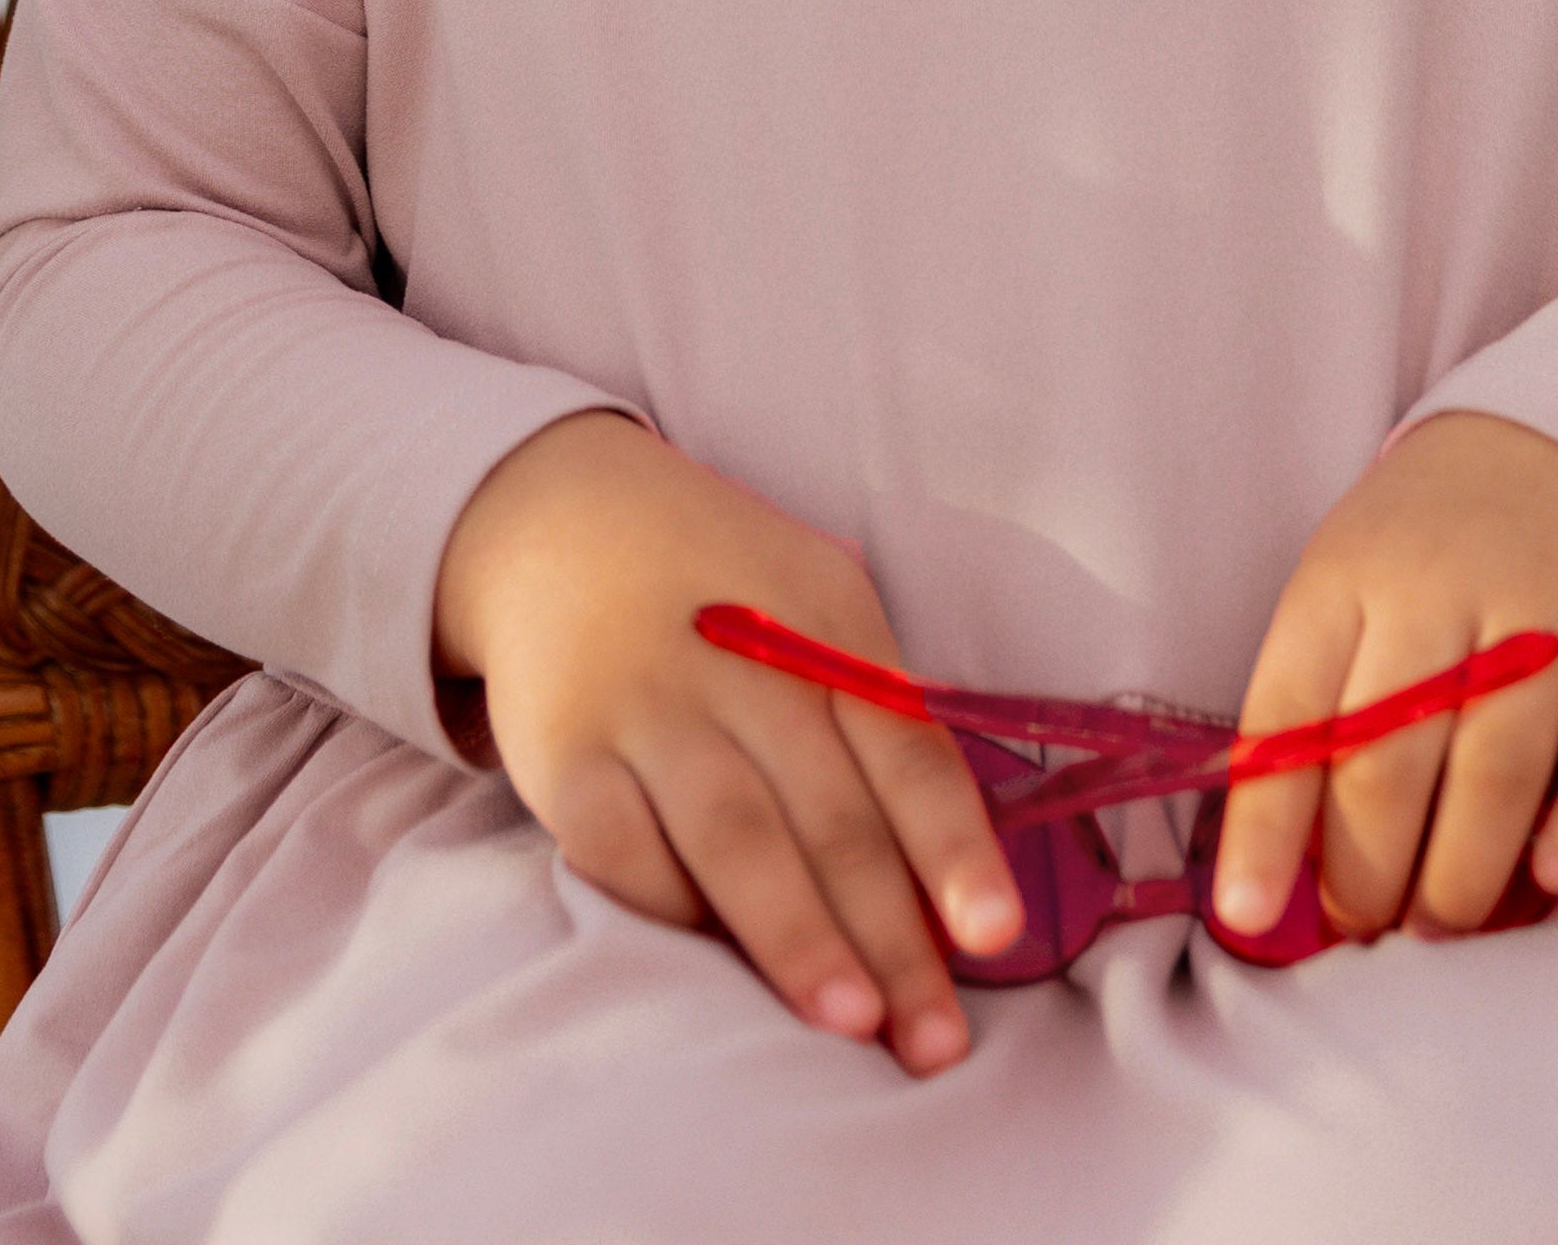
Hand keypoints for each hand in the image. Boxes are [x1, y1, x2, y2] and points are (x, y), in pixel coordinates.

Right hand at [433, 413, 1020, 1070]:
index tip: (995, 933)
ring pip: (735, 839)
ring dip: (798, 937)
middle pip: (831, 815)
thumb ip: (872, 714)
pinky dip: (673, 909)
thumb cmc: (721, 585)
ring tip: (851, 1023)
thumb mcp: (813, 601)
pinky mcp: (564, 752)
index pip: (906, 748)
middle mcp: (740, 661)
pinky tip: (716, 964)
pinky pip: (624, 850)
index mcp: (823, 620)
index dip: (953, 846)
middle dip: (890, 935)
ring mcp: (647, 705)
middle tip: (935, 1039)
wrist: (562, 519)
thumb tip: (943, 878)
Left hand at [1210, 412, 1557, 942]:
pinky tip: (1554, 875)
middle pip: (1390, 758)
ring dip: (1462, 873)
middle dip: (1367, 873)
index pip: (1288, 711)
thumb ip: (1322, 699)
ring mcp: (1541, 607)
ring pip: (1496, 767)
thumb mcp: (1350, 583)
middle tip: (1364, 928)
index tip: (1244, 913)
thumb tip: (1283, 858)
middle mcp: (1437, 588)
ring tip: (1439, 926)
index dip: (1264, 823)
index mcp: (1346, 578)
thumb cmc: (1432, 543)